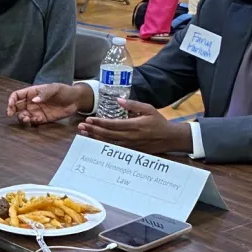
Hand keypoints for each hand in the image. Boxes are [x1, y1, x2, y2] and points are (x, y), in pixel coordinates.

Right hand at [7, 83, 90, 124]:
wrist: (76, 101)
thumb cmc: (65, 91)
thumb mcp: (55, 89)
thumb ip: (44, 94)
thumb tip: (34, 100)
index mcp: (32, 92)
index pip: (17, 95)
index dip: (11, 100)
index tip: (10, 106)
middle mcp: (32, 102)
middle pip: (16, 106)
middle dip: (12, 111)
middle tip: (11, 114)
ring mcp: (36, 111)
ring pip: (23, 116)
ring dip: (22, 118)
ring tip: (28, 119)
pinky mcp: (42, 119)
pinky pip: (33, 122)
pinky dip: (33, 122)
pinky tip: (39, 120)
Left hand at [77, 99, 193, 153]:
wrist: (170, 138)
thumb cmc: (159, 122)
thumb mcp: (148, 109)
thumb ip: (133, 105)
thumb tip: (118, 100)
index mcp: (134, 125)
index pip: (112, 124)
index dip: (99, 122)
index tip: (89, 118)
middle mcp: (130, 137)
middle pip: (107, 134)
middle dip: (93, 130)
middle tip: (81, 126)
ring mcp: (130, 145)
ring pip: (109, 142)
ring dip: (95, 137)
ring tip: (84, 133)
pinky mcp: (131, 150)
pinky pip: (114, 148)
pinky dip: (103, 144)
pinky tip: (95, 141)